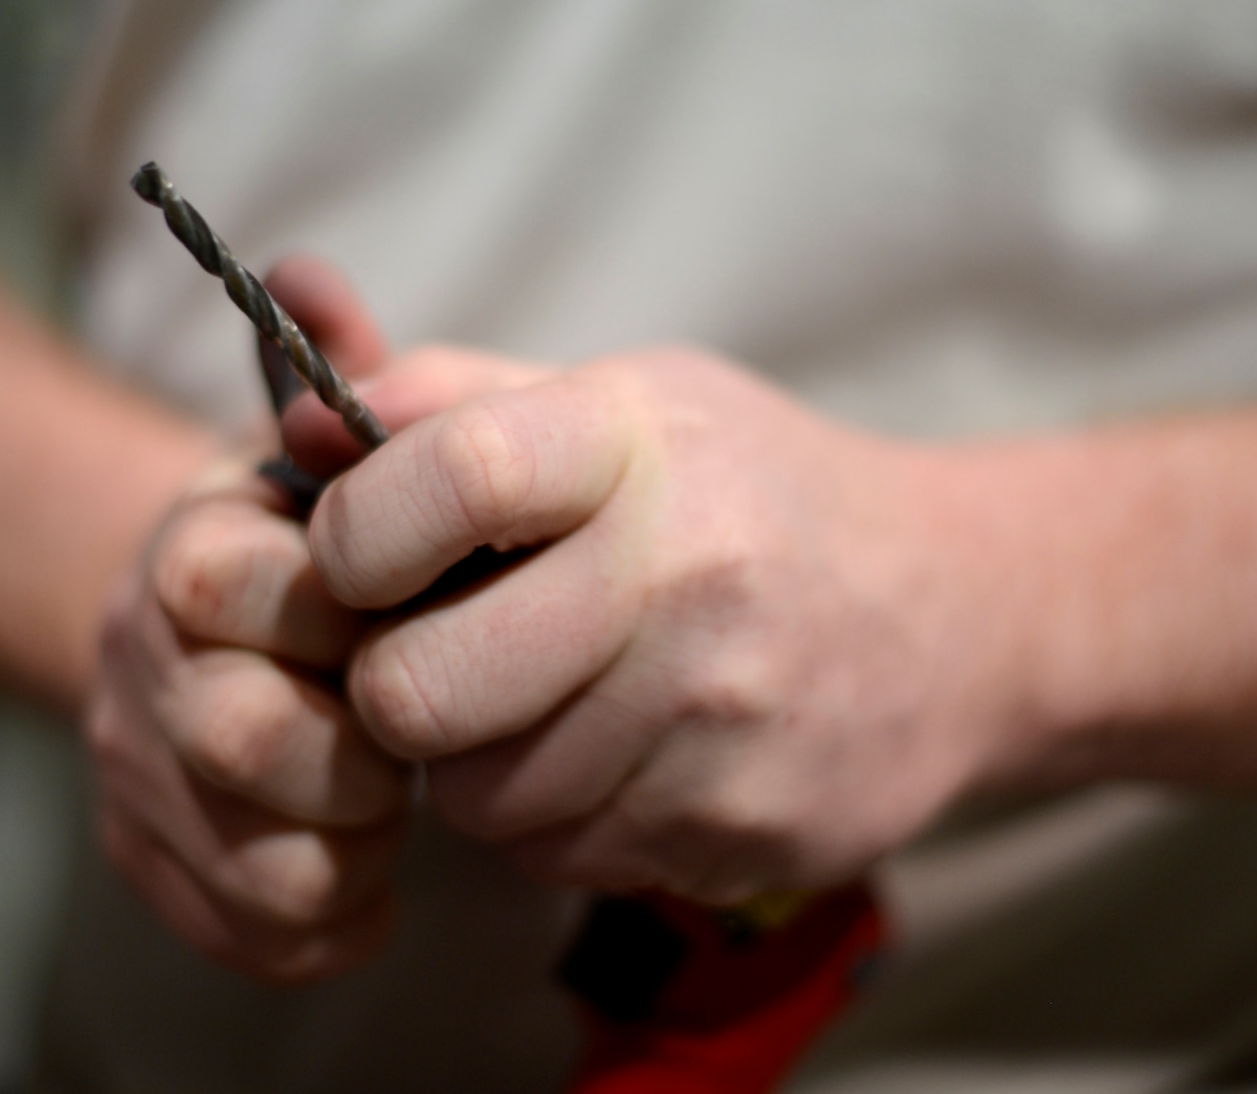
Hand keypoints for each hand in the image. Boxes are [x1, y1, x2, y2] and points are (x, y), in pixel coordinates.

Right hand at [85, 258, 412, 981]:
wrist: (226, 622)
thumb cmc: (318, 535)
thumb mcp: (332, 450)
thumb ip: (336, 371)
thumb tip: (303, 270)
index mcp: (191, 547)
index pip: (232, 585)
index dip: (337, 613)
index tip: (400, 613)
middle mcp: (141, 658)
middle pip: (244, 737)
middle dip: (360, 753)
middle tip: (416, 738)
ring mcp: (135, 768)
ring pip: (263, 861)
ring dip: (357, 845)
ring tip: (396, 805)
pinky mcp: (152, 859)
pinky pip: (256, 933)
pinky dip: (333, 919)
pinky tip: (370, 878)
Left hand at [294, 346, 1035, 904]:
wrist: (963, 616)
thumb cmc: (754, 491)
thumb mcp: (626, 403)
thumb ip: (452, 400)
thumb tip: (293, 415)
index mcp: (644, 447)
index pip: (448, 477)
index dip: (354, 530)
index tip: (357, 553)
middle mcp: (688, 581)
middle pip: (422, 691)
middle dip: (389, 686)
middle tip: (429, 654)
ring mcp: (722, 724)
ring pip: (481, 797)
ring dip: (474, 759)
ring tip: (538, 697)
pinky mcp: (742, 833)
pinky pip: (560, 857)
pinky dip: (554, 815)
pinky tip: (611, 749)